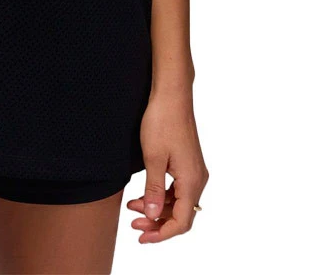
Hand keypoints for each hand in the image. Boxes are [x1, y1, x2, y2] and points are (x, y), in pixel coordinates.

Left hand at [126, 86, 208, 242]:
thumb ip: (154, 190)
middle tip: (134, 225)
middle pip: (181, 214)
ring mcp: (194, 171)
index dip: (163, 233)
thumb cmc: (162, 121)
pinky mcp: (188, 163)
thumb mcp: (153, 158)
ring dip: (158, 209)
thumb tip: (153, 216)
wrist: (171, 95)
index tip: (143, 236)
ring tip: (133, 208)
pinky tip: (144, 195)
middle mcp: (198, 178)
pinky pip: (178, 189)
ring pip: (179, 202)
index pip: (182, 221)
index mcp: (192, 180)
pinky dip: (162, 196)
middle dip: (158, 223)